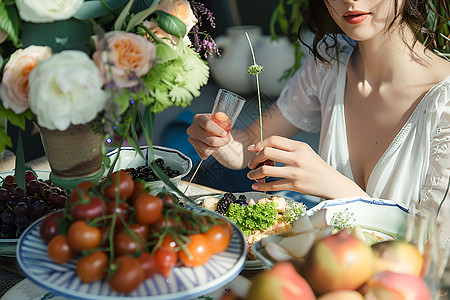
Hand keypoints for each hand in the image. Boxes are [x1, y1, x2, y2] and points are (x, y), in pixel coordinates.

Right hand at [186, 113, 231, 159]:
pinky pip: (204, 154)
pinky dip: (211, 152)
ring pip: (206, 149)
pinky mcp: (194, 148)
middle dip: (221, 141)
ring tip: (219, 143)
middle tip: (227, 140)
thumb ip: (224, 123)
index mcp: (198, 118)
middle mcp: (192, 129)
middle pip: (209, 139)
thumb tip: (226, 130)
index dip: (218, 130)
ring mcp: (191, 139)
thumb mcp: (221, 120)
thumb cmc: (217, 125)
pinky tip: (213, 146)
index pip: (207, 124)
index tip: (225, 133)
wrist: (213, 131)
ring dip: (216, 148)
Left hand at [247, 136, 367, 198]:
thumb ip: (287, 148)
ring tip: (251, 175)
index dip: (260, 143)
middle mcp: (297, 158)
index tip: (253, 149)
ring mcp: (295, 172)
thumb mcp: (305, 152)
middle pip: (266, 152)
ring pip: (266, 170)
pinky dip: (261, 186)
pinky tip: (256, 185)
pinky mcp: (295, 185)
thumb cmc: (316, 166)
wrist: (331, 183)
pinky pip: (272, 185)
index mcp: (299, 146)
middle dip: (254, 158)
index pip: (273, 140)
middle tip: (252, 164)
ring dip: (254, 173)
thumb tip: (263, 147)